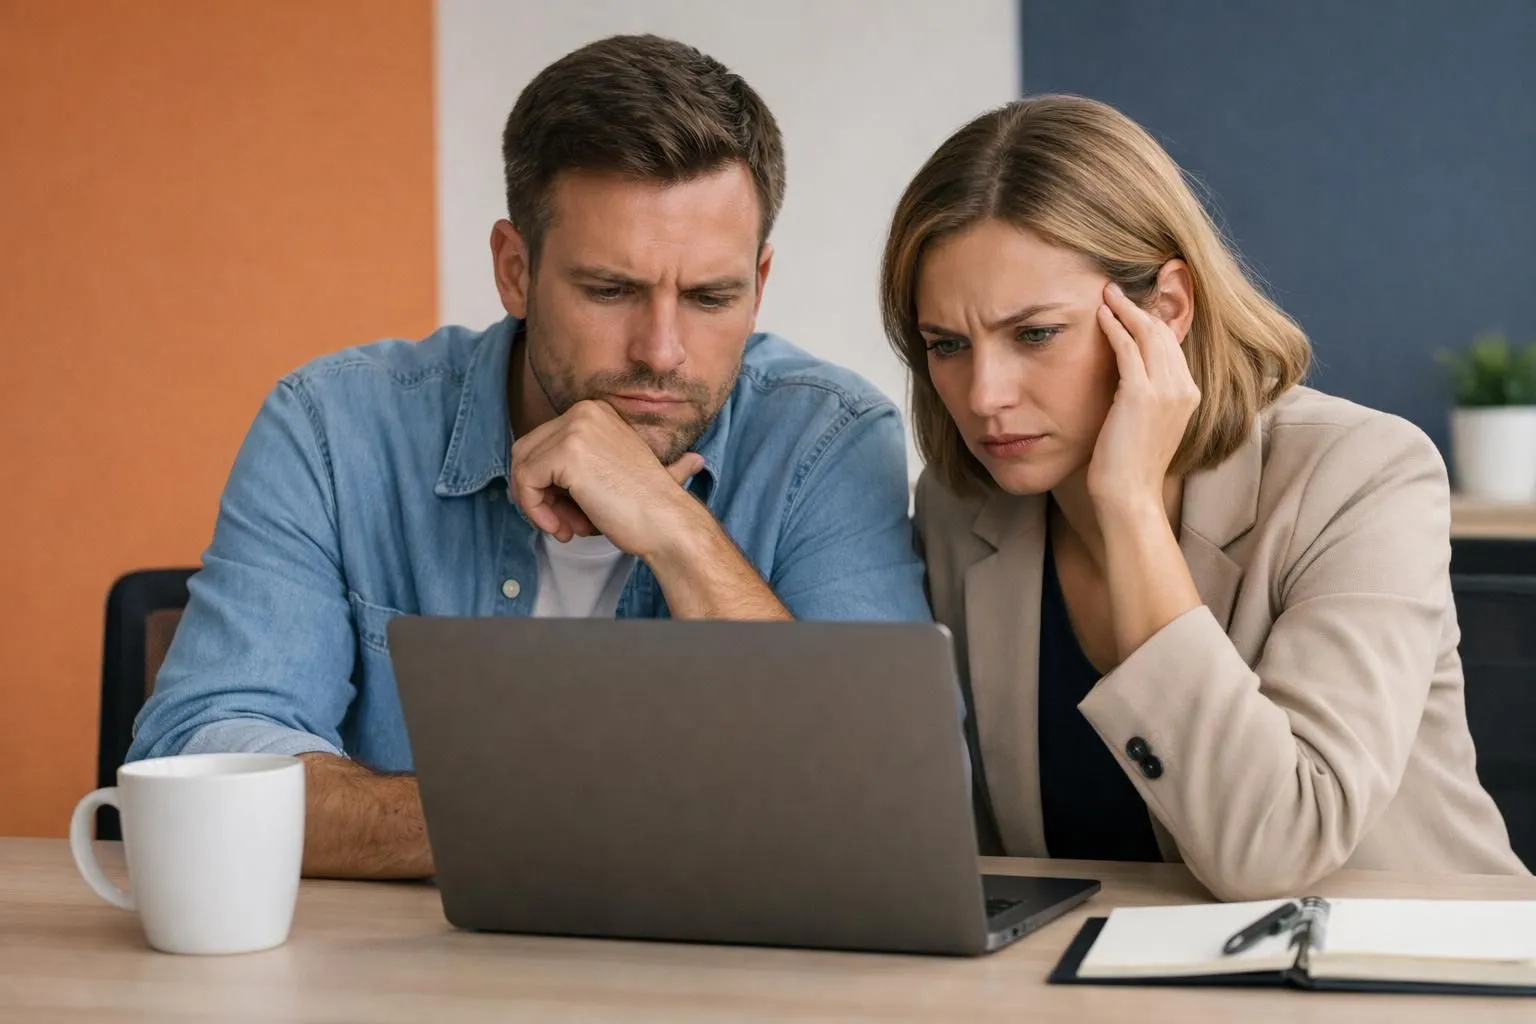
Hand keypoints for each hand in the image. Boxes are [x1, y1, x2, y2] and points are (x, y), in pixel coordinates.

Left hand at [509, 399, 705, 556]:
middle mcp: (584, 411)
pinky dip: (535, 511)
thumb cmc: (641, 506)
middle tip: (561, 522)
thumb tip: (523, 481)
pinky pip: (525, 482)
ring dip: (537, 505)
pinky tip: (564, 528)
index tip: (567, 512)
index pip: (542, 443)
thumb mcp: (602, 472)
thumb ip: (570, 466)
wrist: (667, 522)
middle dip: (536, 492)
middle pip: (526, 451)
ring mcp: (575, 429)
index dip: (545, 482)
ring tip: (566, 528)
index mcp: (594, 412)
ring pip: (522, 467)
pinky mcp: (566, 453)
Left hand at [1087, 281, 1199, 510]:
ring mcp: (1166, 391)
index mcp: (1189, 395)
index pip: (1173, 345)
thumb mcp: (1146, 425)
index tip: (1131, 307)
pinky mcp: (1141, 395)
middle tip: (1116, 290)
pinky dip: (1115, 327)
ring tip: (1106, 295)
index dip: (1152, 321)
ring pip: (1149, 334)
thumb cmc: (1130, 466)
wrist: (1130, 496)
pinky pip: (1128, 348)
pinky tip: (1100, 315)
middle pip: (1165, 333)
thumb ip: (1145, 398)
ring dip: (1126, 310)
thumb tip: (1126, 379)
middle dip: (1140, 308)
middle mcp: (1184, 388)